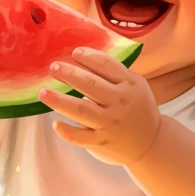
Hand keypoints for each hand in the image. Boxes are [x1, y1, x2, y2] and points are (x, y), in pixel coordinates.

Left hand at [38, 46, 160, 166]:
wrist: (151, 143)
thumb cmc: (137, 108)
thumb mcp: (135, 85)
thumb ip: (114, 72)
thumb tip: (81, 56)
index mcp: (129, 84)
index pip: (106, 66)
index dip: (89, 57)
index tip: (74, 52)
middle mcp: (120, 102)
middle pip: (90, 85)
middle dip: (70, 74)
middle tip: (53, 67)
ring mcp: (109, 123)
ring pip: (81, 110)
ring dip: (60, 101)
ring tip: (43, 93)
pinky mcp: (101, 142)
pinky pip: (80, 137)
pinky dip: (67, 131)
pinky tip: (55, 123)